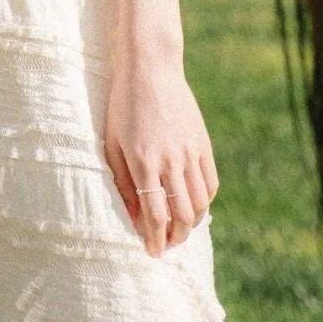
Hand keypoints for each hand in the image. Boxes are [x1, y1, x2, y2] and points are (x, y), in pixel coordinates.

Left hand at [104, 59, 218, 258]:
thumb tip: (133, 219)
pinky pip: (210, 184)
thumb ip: (122, 182)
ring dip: (191, 225)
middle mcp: (170, 160)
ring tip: (179, 231)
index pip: (154, 215)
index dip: (154, 239)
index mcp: (143, 161)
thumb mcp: (112, 142)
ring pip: (200, 204)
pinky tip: (193, 206)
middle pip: (181, 216)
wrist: (150, 68)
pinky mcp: (203, 144)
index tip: (151, 253)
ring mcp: (190, 152)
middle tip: (166, 246)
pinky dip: (205, 202)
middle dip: (174, 238)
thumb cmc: (123, 105)